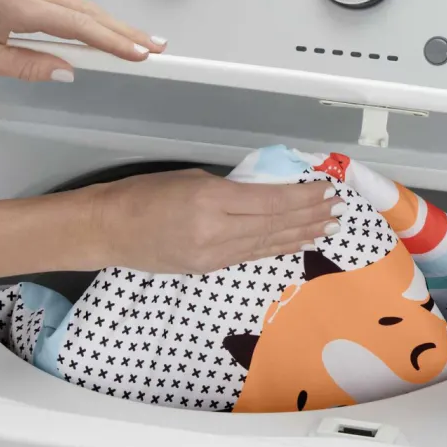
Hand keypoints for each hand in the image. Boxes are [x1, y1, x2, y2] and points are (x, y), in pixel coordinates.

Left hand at [0, 0, 164, 81]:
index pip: (79, 27)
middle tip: (157, 48)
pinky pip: (64, 3)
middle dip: (126, 32)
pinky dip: (89, 18)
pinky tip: (102, 30)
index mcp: (17, 6)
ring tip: (138, 42)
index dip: (115, 42)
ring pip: (80, 7)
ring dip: (111, 25)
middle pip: (89, 13)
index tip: (141, 53)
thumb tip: (63, 72)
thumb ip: (26, 66)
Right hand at [69, 170, 344, 273]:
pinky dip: (278, 247)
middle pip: (275, 224)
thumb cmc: (143, 194)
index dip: (303, 196)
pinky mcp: (208, 268)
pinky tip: (297, 242)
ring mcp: (213, 255)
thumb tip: (264, 191)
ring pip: (268, 243)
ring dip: (301, 234)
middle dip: (310, 216)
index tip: (326, 188)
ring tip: (328, 227)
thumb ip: (229, 187)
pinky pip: (251, 255)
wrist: (108, 230)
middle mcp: (216, 231)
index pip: (270, 201)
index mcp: (211, 200)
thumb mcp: (190, 177)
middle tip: (338, 209)